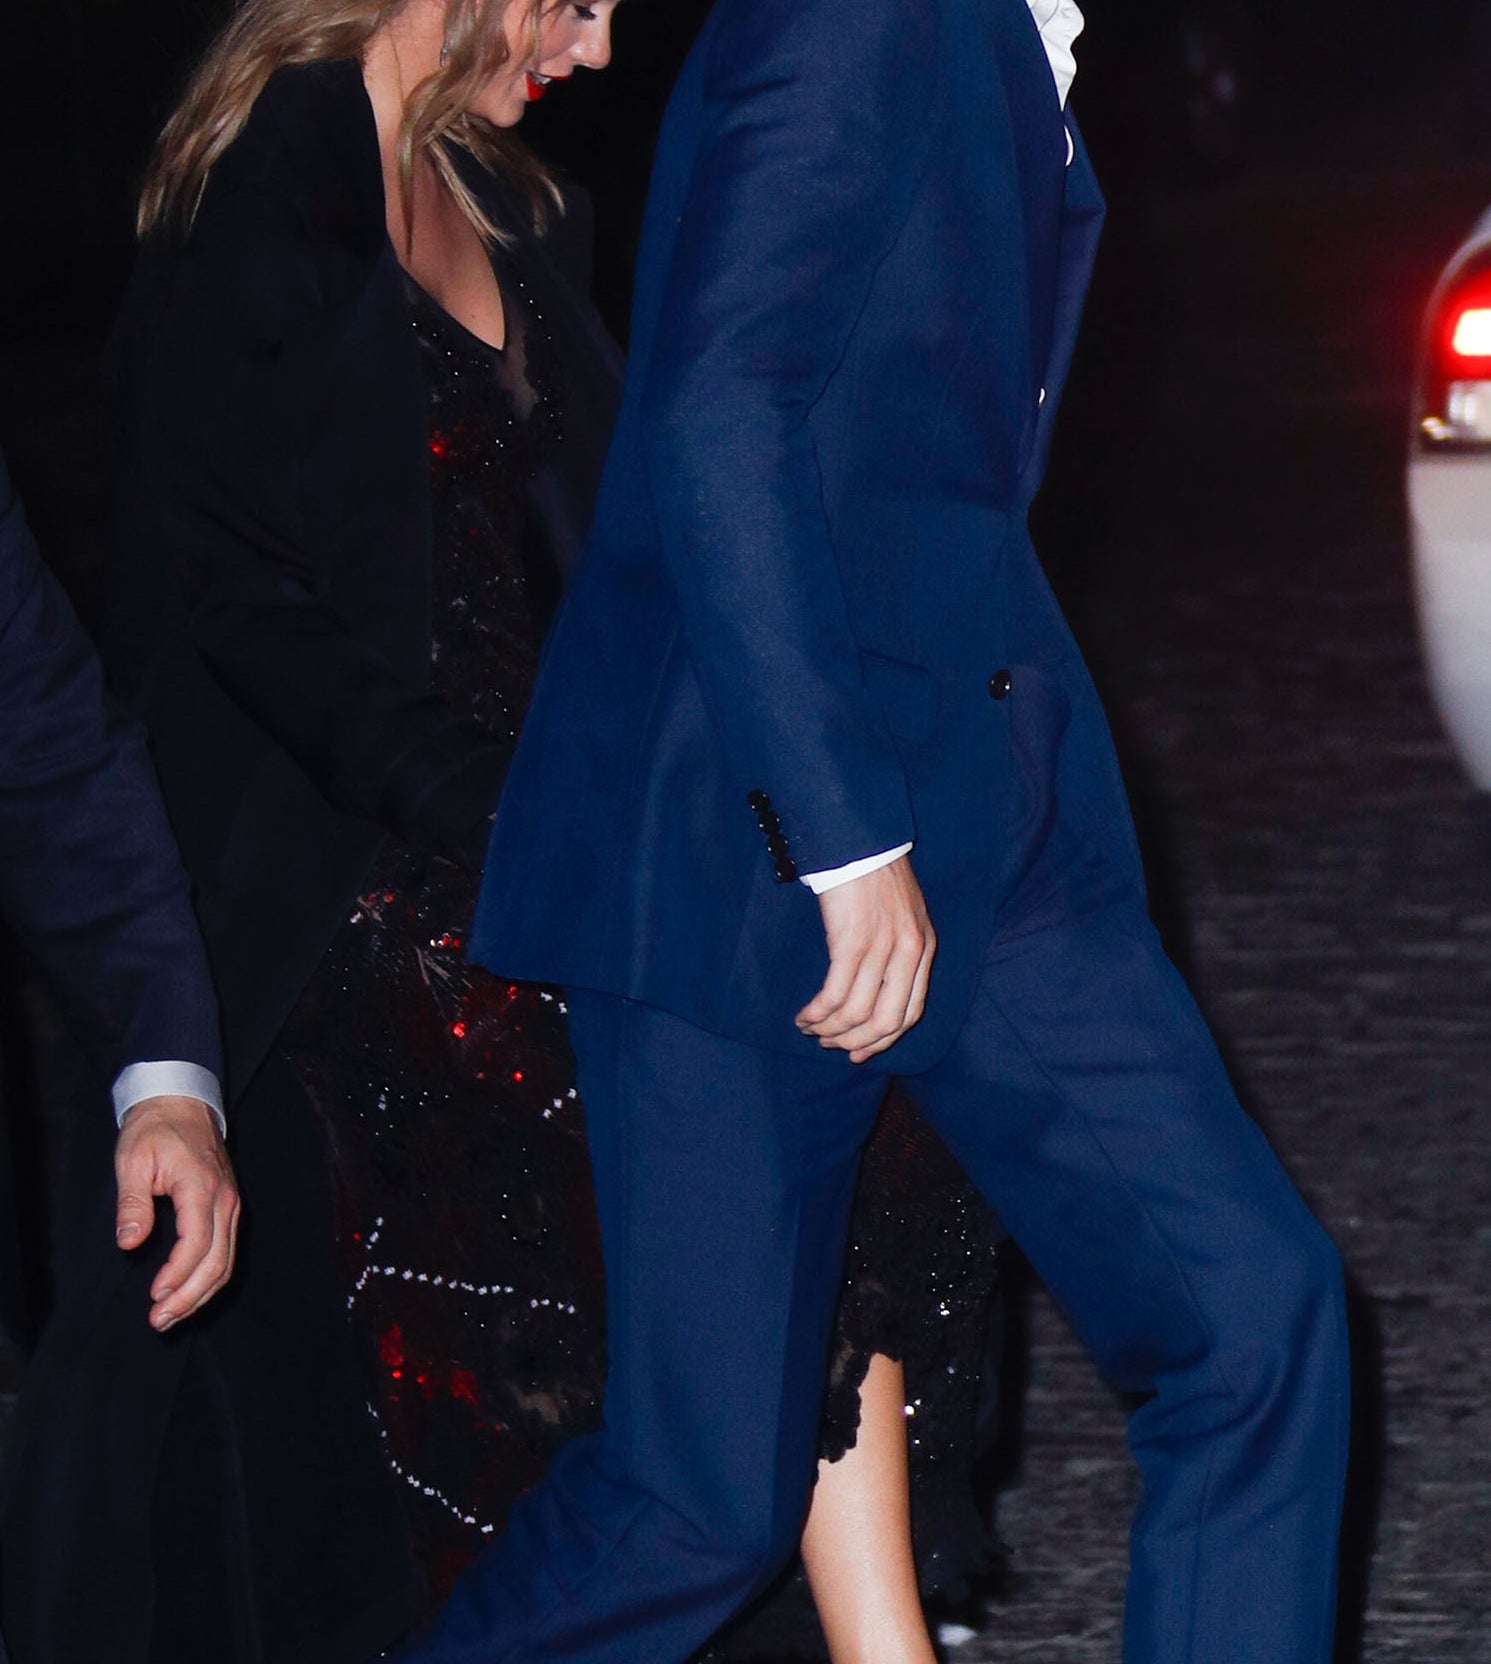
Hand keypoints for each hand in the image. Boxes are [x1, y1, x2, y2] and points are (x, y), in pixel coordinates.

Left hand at [115, 1095, 239, 1331]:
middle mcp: (225, 1198)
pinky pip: (225, 1250)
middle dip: (189, 1296)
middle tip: (159, 1320)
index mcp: (201, 1186)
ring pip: (226, 1261)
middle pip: (217, 1260)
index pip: (197, 1242)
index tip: (153, 1294)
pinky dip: (209, 1277)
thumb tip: (129, 1243)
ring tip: (170, 1315)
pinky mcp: (228, 1207)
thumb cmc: (154, 1129)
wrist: (182, 1103)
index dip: (177, 1274)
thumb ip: (133, 1204)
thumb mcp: (132, 1161)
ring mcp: (231, 1203)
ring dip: (200, 1294)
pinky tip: (188, 1292)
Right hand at [796, 855, 936, 1062]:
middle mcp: (909, 954)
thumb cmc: (875, 873)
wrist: (861, 840)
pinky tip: (804, 1016)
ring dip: (830, 1030)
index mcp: (924, 949)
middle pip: (886, 1022)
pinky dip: (817, 1014)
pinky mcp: (852, 943)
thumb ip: (900, 947)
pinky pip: (834, 995)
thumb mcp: (903, 913)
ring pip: (857, 1014)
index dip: (883, 1040)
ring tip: (811, 1029)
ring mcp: (881, 949)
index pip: (910, 1013)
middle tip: (831, 1045)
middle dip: (855, 1042)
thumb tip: (876, 984)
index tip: (859, 1053)